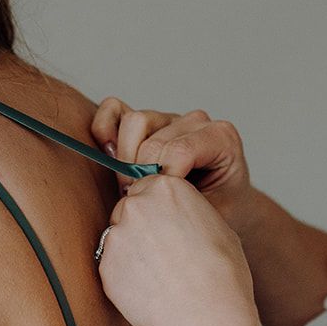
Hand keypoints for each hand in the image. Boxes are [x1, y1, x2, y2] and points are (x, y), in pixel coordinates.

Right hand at [90, 100, 254, 229]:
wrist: (220, 211)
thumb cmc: (220, 214)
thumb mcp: (212, 216)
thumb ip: (186, 205)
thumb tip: (149, 197)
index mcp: (221, 137)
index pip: (179, 150)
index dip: (162, 181)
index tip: (162, 205)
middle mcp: (196, 122)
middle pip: (153, 140)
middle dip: (142, 176)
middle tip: (145, 201)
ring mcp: (168, 119)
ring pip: (133, 122)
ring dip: (125, 158)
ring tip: (134, 187)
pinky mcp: (145, 122)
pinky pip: (114, 109)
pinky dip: (105, 129)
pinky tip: (112, 157)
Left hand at [96, 174, 257, 325]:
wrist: (204, 313)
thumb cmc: (221, 273)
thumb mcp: (217, 226)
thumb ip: (187, 214)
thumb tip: (177, 219)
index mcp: (167, 188)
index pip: (148, 187)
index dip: (157, 209)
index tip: (165, 226)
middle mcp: (137, 204)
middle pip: (129, 209)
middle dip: (140, 227)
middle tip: (161, 253)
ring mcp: (117, 234)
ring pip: (118, 238)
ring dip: (131, 251)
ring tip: (159, 275)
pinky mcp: (105, 264)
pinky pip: (111, 266)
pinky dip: (125, 276)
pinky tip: (149, 289)